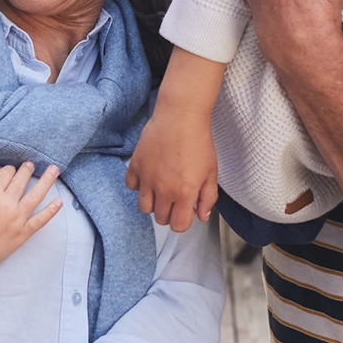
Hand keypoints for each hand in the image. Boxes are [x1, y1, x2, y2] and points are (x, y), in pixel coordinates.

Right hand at [0, 163, 62, 280]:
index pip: (5, 173)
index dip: (7, 170)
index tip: (8, 171)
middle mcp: (7, 203)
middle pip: (21, 181)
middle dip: (26, 170)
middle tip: (31, 164)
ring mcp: (17, 218)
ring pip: (36, 195)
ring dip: (46, 180)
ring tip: (54, 170)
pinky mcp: (23, 233)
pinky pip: (40, 220)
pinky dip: (51, 211)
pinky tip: (59, 202)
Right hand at [128, 116, 217, 232]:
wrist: (180, 116)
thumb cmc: (198, 141)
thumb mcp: (211, 172)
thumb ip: (208, 198)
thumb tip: (202, 216)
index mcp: (184, 193)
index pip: (179, 226)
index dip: (184, 221)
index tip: (186, 210)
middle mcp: (164, 189)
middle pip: (161, 218)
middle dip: (170, 213)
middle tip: (176, 198)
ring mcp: (147, 178)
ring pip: (143, 207)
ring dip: (153, 203)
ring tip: (161, 190)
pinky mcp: (135, 165)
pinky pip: (131, 186)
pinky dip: (138, 185)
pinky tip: (149, 176)